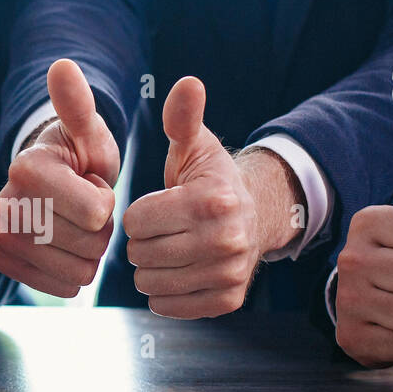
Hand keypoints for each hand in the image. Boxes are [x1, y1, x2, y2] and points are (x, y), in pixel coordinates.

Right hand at [0, 59, 117, 297]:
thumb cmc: (78, 155)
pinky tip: (64, 247)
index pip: (97, 212)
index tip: (88, 182)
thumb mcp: (88, 131)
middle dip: (100, 228)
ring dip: (89, 252)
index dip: (106, 201)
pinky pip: (63, 289)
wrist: (52, 184)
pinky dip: (73, 273)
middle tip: (83, 205)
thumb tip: (62, 67)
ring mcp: (2, 239)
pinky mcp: (5, 265)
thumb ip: (79, 105)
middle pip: (90, 244)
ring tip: (75, 224)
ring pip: (80, 271)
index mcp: (27, 168)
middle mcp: (6, 205)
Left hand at [123, 77, 276, 318]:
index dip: (138, 214)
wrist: (257, 216)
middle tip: (161, 231)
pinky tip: (177, 272)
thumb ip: (182, 119)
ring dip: (149, 268)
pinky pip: (168, 306)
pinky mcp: (227, 300)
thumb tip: (187, 84)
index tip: (157, 207)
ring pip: (149, 284)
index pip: (136, 222)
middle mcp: (225, 240)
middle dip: (142, 242)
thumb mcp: (195, 146)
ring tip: (166, 250)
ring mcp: (229, 273)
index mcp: (211, 200)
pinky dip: (163, 294)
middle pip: (141, 254)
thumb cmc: (210, 180)